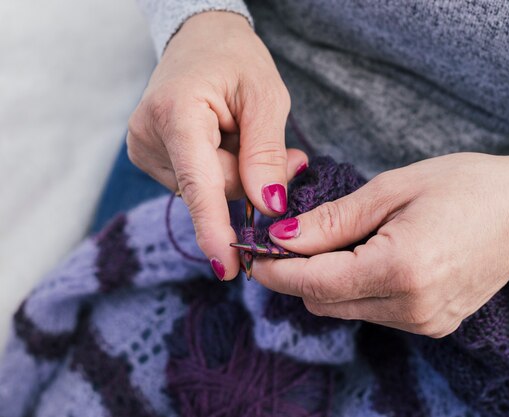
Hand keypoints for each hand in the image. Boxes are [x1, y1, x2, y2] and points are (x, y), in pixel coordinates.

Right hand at [127, 11, 306, 279]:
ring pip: (207, 192)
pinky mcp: (151, 160)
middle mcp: (148, 136)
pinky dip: (222, 173)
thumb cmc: (235, 60)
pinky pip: (199, 185)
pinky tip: (229, 144)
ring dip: (239, 176)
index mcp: (176, 112)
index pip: (199, 183)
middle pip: (212, 190)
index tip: (226, 268)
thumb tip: (268, 206)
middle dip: (252, 182)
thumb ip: (266, 154)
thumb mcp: (266, 97)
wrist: (201, 41)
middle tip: (289, 157)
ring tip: (248, 136)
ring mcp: (144, 150)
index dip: (215, 228)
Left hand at [253, 153, 508, 336]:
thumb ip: (332, 221)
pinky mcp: (433, 324)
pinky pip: (374, 312)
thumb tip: (282, 239)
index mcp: (400, 269)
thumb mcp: (392, 189)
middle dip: (300, 274)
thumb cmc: (465, 186)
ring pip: (346, 310)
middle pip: (324, 303)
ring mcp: (424, 322)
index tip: (254, 253)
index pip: (315, 283)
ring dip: (330, 281)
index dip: (277, 270)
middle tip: (294, 238)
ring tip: (343, 240)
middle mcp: (411, 308)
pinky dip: (359, 288)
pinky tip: (372, 256)